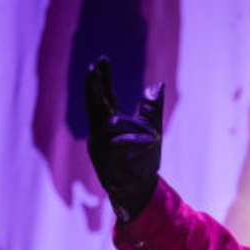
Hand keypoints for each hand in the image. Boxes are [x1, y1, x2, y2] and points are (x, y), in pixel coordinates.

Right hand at [84, 56, 163, 221]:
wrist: (141, 189)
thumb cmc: (144, 160)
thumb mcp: (152, 129)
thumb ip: (151, 108)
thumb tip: (157, 85)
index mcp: (109, 122)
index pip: (104, 96)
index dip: (102, 79)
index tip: (101, 60)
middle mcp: (100, 131)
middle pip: (93, 104)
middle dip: (93, 87)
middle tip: (93, 68)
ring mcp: (99, 145)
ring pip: (110, 124)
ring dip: (128, 126)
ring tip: (143, 133)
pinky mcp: (103, 159)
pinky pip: (117, 144)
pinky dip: (132, 141)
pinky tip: (143, 141)